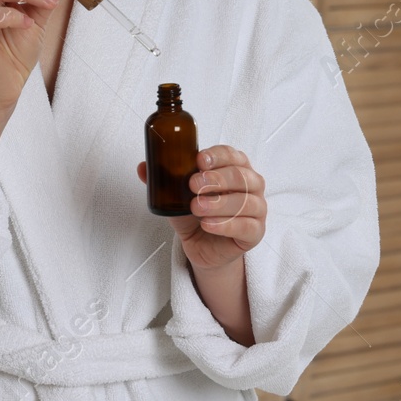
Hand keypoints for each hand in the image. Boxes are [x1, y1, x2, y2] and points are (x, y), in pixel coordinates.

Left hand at [137, 145, 266, 270]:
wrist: (202, 246)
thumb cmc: (195, 214)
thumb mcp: (176, 195)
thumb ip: (163, 180)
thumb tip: (143, 167)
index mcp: (235, 167)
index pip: (232, 155)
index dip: (217, 156)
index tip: (199, 160)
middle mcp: (251, 185)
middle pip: (242, 176)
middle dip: (216, 179)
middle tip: (193, 185)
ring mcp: (257, 209)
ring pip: (247, 201)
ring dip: (219, 203)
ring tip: (196, 207)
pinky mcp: (255, 232)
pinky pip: (247, 226)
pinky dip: (226, 225)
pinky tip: (208, 224)